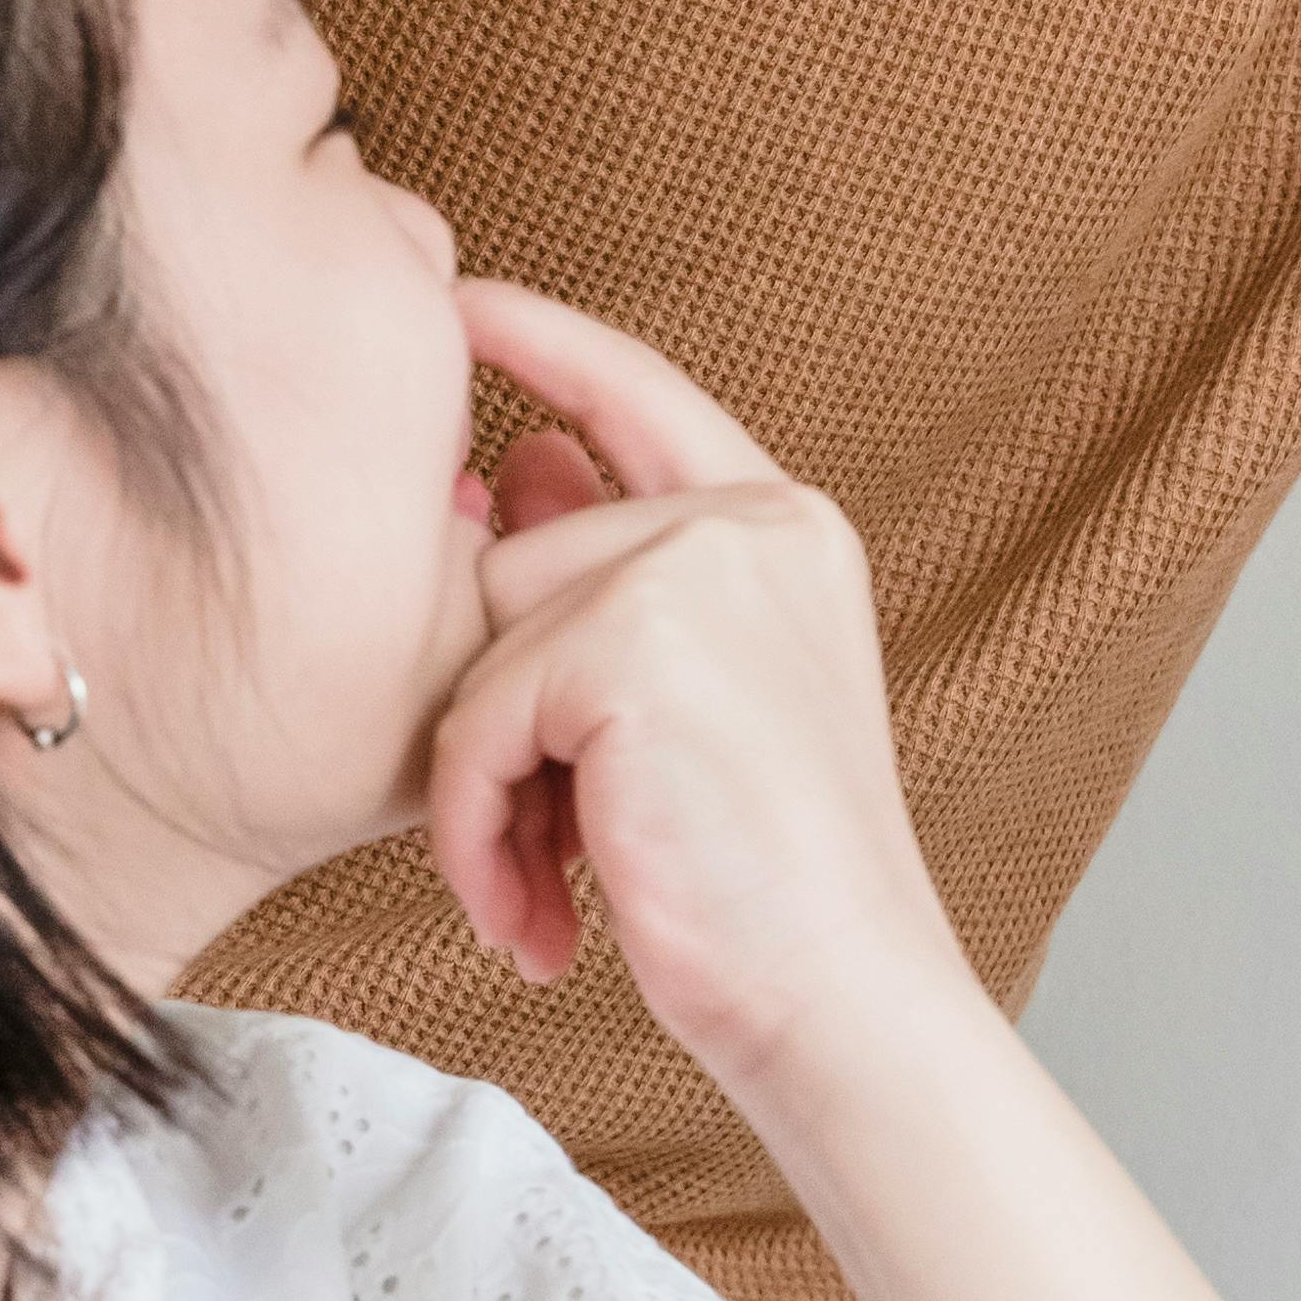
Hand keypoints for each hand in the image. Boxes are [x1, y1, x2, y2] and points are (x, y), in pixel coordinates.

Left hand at [430, 284, 971, 1098]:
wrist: (839, 1001)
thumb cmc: (761, 892)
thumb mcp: (685, 713)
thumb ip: (608, 593)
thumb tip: (509, 478)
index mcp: (786, 529)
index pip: (639, 395)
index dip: (543, 343)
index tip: (460, 299)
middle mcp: (755, 525)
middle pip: (519, 559)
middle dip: (501, 715)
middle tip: (549, 854)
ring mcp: (698, 569)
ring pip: (485, 641)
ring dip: (484, 790)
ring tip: (545, 893)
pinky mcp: (635, 641)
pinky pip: (474, 716)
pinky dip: (478, 832)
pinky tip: (542, 915)